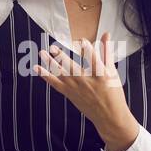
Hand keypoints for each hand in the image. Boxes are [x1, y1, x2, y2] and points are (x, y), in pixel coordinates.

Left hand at [34, 32, 138, 150]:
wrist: (108, 116)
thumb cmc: (113, 92)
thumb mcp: (112, 71)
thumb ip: (106, 51)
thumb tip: (106, 34)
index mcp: (100, 75)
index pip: (93, 60)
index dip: (87, 50)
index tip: (82, 41)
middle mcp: (86, 82)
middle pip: (72, 68)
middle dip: (62, 57)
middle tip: (53, 47)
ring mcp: (76, 89)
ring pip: (61, 74)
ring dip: (50, 64)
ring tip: (42, 53)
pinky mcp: (69, 94)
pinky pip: (55, 84)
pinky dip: (46, 76)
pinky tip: (37, 68)